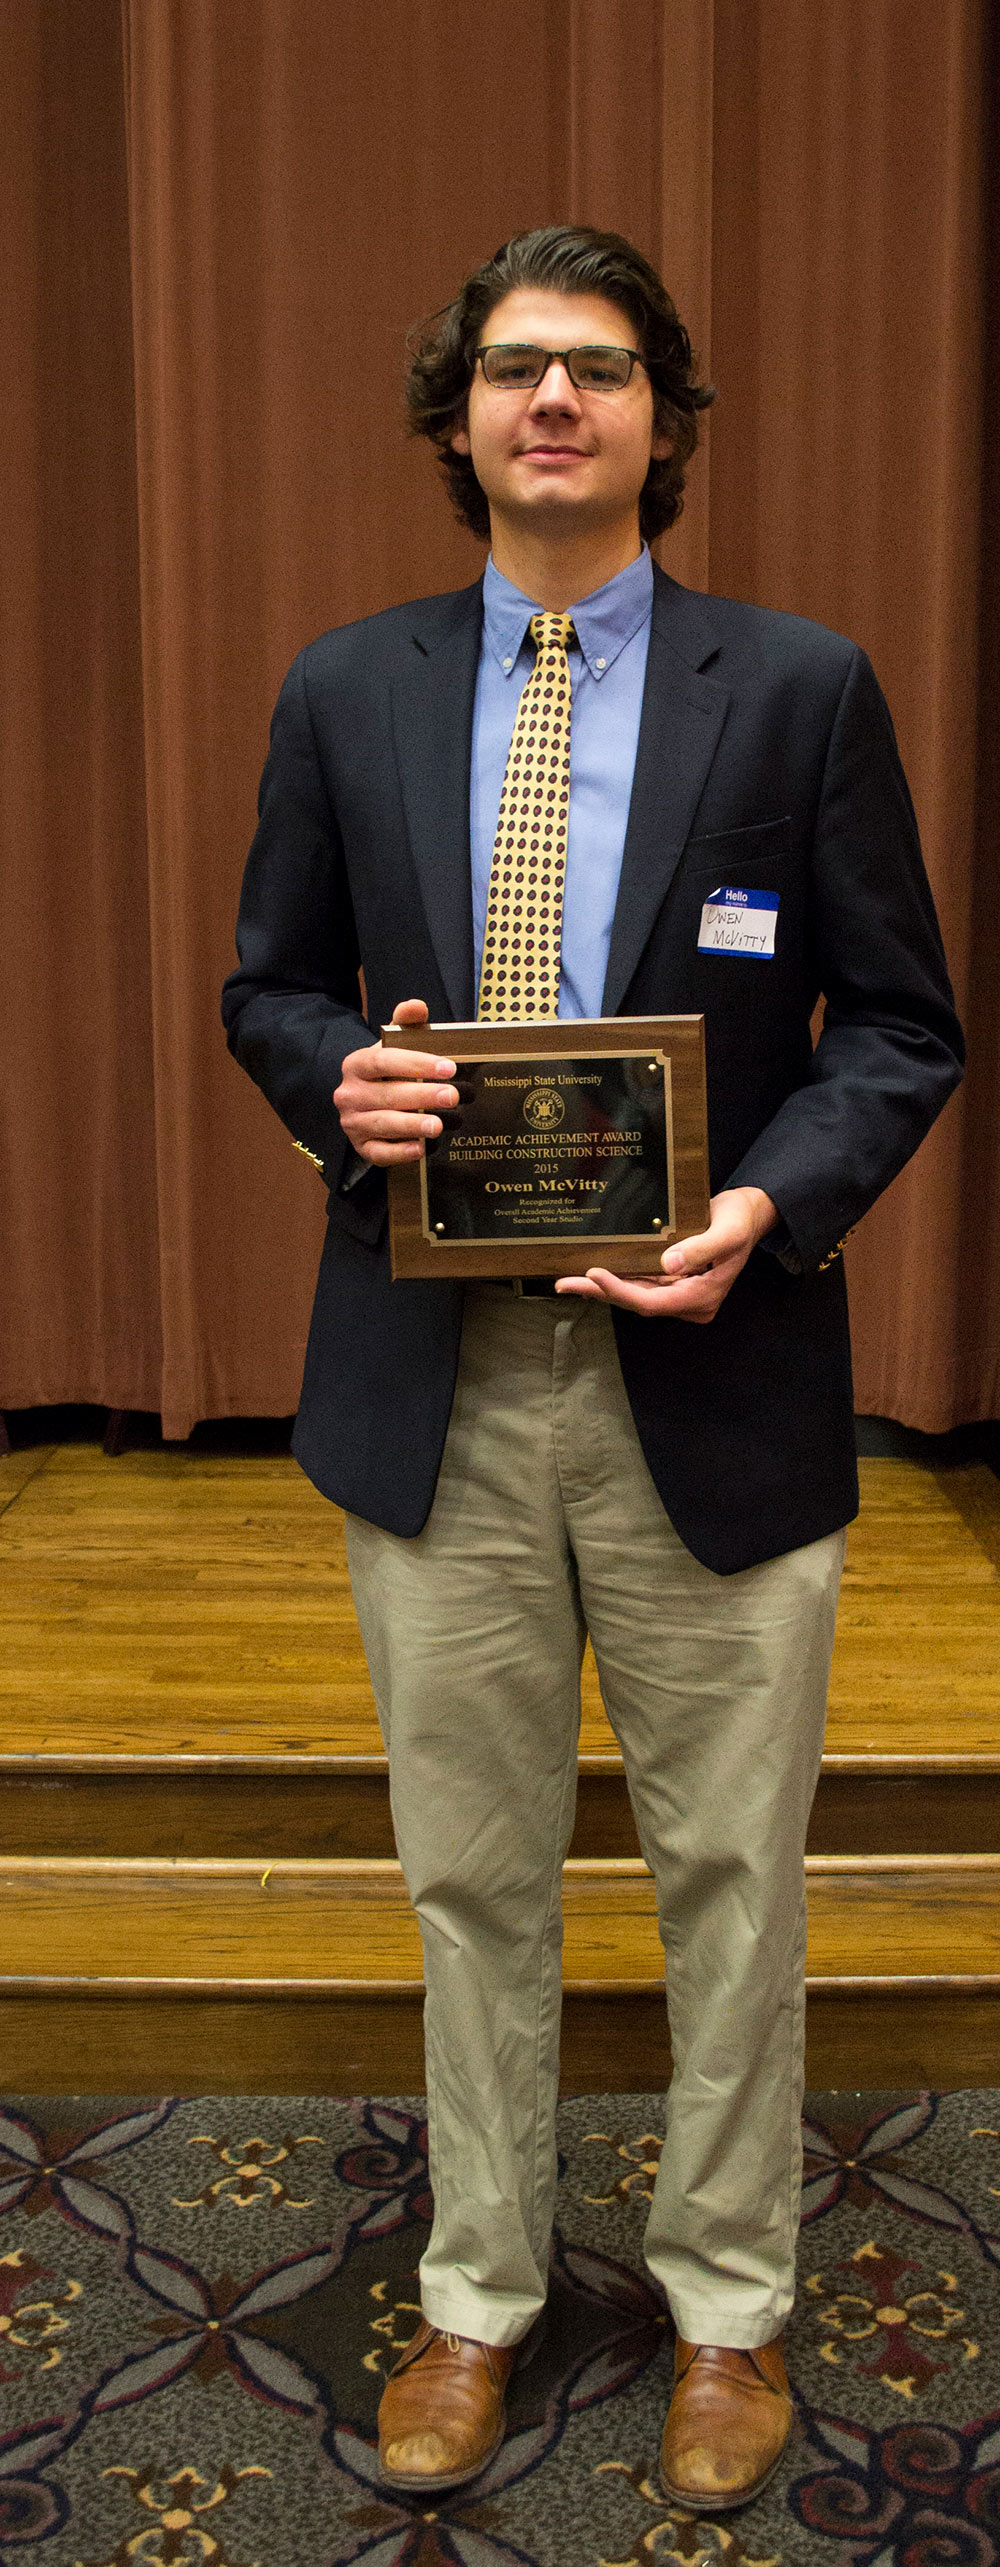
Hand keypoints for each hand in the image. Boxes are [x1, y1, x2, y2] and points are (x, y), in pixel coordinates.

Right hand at [333, 999, 457, 1165]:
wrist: (362, 1099)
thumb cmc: (384, 1071)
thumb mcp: (391, 1044)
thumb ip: (405, 1023)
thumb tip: (417, 1006)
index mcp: (356, 1065)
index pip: (384, 1061)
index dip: (416, 1064)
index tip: (447, 1068)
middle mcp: (349, 1094)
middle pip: (387, 1095)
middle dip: (422, 1096)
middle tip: (452, 1096)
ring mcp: (353, 1122)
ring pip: (383, 1124)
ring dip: (412, 1126)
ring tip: (438, 1125)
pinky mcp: (360, 1146)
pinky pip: (378, 1153)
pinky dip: (399, 1152)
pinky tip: (420, 1149)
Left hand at [554, 1186, 778, 1320]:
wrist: (749, 1214)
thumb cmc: (740, 1220)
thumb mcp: (728, 1232)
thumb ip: (702, 1248)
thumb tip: (669, 1264)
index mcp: (703, 1297)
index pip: (653, 1302)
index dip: (621, 1291)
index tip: (595, 1274)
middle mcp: (689, 1302)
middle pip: (638, 1302)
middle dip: (601, 1292)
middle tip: (564, 1282)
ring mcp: (679, 1293)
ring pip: (635, 1295)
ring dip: (602, 1288)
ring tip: (567, 1280)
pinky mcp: (672, 1281)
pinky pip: (639, 1284)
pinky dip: (616, 1279)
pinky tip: (591, 1275)